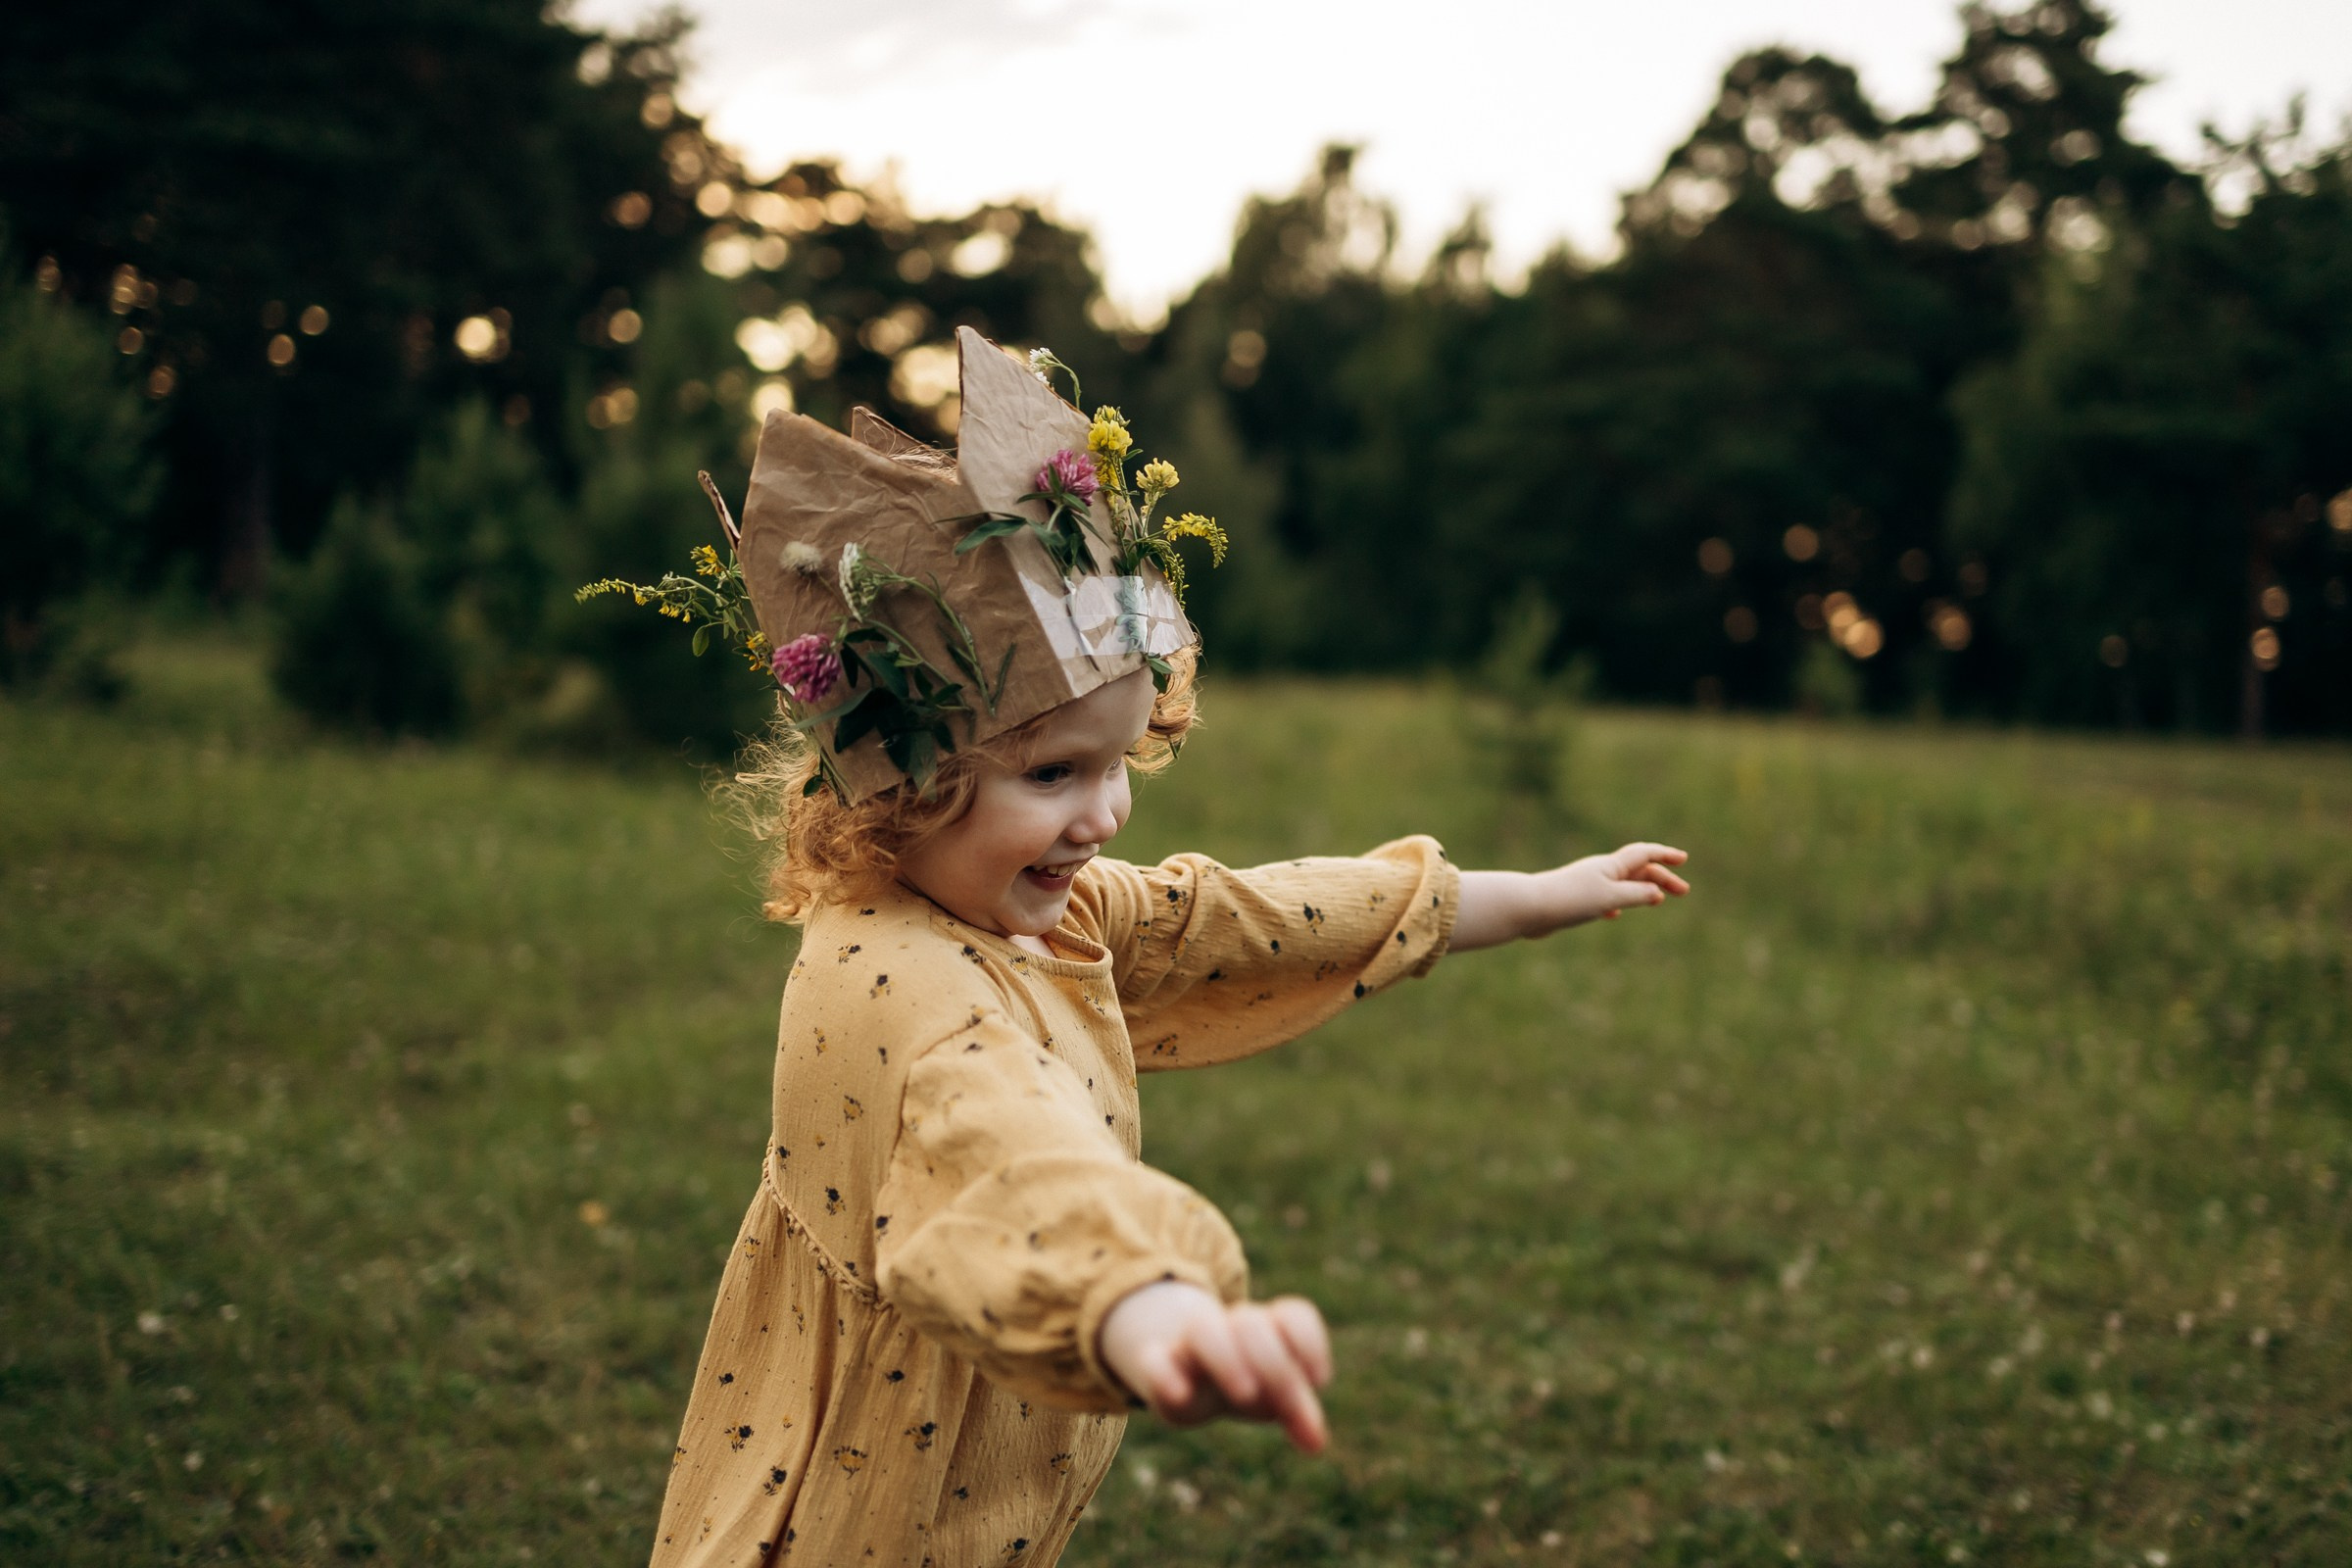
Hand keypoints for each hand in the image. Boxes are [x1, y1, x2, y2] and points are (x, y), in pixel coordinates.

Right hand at [1097, 1282, 1333, 1452]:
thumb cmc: (1244, 1385)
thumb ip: (1299, 1415)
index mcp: (1267, 1330)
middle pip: (1251, 1323)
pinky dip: (1167, 1375)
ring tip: (1246, 1394)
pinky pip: (1154, 1360)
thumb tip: (1316, 1444)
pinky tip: (1182, 1396)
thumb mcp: (1274, 1398)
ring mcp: (1191, 1344)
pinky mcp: (1157, 1366)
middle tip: (1286, 1406)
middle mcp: (1229, 1329)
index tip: (1319, 1380)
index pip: (1293, 1316)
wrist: (1185, 1380)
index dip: (1310, 1342)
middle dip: (1273, 1364)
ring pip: (1204, 1330)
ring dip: (1228, 1360)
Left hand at [1451, 843, 1690, 949]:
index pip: (1644, 855)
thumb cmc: (1570, 900)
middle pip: (1638, 870)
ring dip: (1643, 889)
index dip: (1665, 856)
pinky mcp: (1575, 901)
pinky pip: (1604, 898)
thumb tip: (1657, 893)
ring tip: (1658, 898)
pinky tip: (1615, 914)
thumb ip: (1635, 895)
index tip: (1684, 859)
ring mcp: (1587, 885)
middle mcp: (1600, 871)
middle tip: (1683, 892)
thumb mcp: (1610, 898)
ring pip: (1622, 883)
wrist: (1529, 908)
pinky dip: (1618, 902)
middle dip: (1662, 878)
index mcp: (1610, 866)